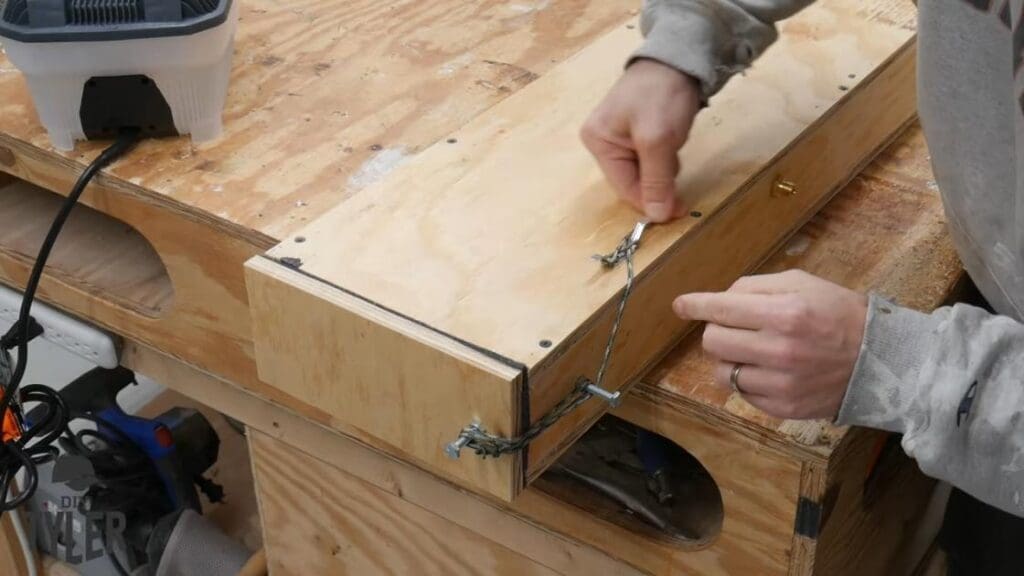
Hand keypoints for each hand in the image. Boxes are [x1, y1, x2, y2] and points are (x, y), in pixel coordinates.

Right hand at [581, 59, 700, 222]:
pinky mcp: (637, 132)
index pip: (623, 187)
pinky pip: (651, 158)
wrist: (679, 56)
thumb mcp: (658, 140)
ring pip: (645, 171)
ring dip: (664, 170)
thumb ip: (656, 180)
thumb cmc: (661, 94)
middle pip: (633, 181)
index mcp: (598, 143)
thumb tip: (657, 217)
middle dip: (658, 183)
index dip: (650, 202)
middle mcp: (603, 142)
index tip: (677, 210)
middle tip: (680, 178)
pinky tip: (674, 142)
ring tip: (674, 146)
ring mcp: (620, 137)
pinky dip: (665, 159)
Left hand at [673, 270, 868, 419]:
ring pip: (721, 371)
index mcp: (786, 313)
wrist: (882, 360)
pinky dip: (746, 379)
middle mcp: (780, 350)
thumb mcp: (802, 284)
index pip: (721, 309)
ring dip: (728, 358)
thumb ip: (756, 287)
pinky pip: (742, 392)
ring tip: (752, 350)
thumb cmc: (839, 314)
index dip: (695, 305)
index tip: (681, 305)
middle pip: (712, 341)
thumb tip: (718, 299)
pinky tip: (767, 369)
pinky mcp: (783, 408)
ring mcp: (781, 383)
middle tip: (735, 327)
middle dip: (717, 330)